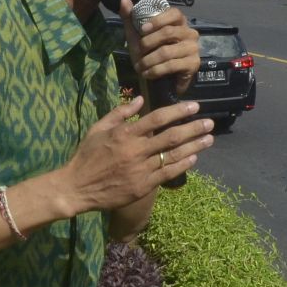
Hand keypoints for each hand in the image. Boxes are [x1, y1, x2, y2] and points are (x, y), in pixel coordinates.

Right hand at [55, 96, 213, 214]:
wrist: (77, 187)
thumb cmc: (86, 156)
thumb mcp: (98, 129)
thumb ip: (119, 113)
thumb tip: (140, 99)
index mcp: (124, 134)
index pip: (157, 118)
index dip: (178, 112)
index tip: (194, 107)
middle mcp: (135, 150)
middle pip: (171, 136)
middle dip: (193, 128)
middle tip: (209, 123)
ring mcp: (140, 169)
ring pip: (173, 155)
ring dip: (194, 146)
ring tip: (209, 139)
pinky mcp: (143, 186)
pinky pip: (167, 174)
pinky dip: (182, 165)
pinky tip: (194, 158)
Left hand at [118, 0, 199, 93]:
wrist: (161, 78)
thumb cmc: (151, 53)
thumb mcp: (137, 36)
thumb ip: (131, 18)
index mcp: (178, 22)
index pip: (174, 13)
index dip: (158, 20)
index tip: (142, 30)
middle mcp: (189, 33)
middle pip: (169, 32)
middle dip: (148, 43)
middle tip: (138, 52)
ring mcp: (193, 48)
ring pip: (167, 51)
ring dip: (149, 60)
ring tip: (140, 67)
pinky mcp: (193, 63)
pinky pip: (171, 65)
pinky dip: (155, 70)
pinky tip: (148, 73)